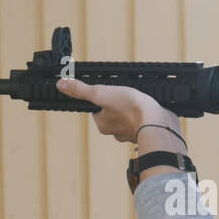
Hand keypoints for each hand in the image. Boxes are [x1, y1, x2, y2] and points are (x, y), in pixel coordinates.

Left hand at [55, 77, 176, 142]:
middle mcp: (116, 132)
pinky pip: (143, 122)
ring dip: (133, 111)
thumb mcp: (102, 93)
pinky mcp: (147, 132)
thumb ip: (81, 90)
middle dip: (119, 105)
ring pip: (129, 119)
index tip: (112, 93)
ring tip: (139, 102)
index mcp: (103, 125)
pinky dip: (145, 116)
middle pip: (113, 113)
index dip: (104, 99)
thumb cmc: (131, 109)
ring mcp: (132, 133)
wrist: (158, 123)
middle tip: (127, 95)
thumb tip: (61, 85)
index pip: (98, 109)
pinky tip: (150, 110)